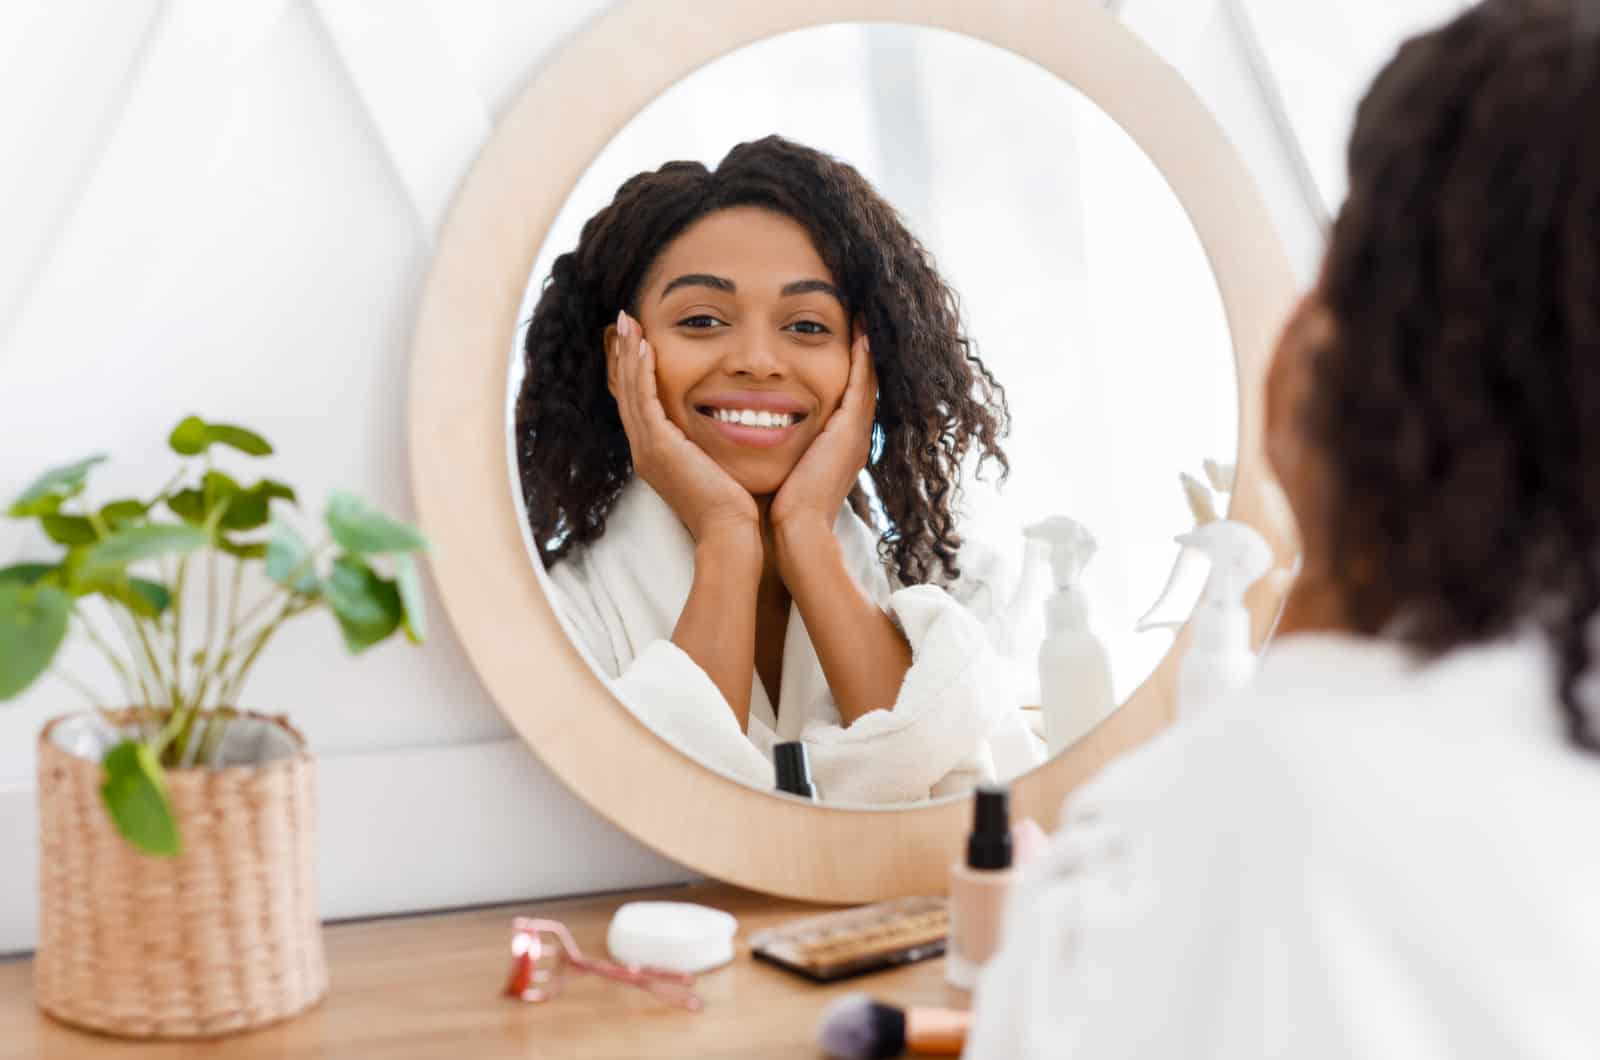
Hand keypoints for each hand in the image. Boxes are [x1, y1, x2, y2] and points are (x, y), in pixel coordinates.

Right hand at [611, 310, 757, 545]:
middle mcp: (645, 451)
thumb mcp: (717, 467)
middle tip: (625, 322)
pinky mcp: (658, 447)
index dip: (636, 371)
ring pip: (631, 392)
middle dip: (625, 355)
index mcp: (657, 456)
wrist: (731, 532)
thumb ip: (712, 445)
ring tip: (629, 322)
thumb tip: (729, 425)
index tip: (639, 341)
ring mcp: (647, 450)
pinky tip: (645, 346)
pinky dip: (642, 371)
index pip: (640, 404)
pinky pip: (644, 400)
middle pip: (627, 393)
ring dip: (629, 354)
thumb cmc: (735, 506)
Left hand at [770, 331, 875, 536]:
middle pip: (862, 387)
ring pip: (866, 381)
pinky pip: (862, 385)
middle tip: (859, 321)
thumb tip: (750, 439)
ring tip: (861, 318)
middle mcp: (852, 438)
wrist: (797, 531)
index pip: (845, 401)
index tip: (840, 342)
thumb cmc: (781, 511)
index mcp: (838, 448)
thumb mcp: (782, 474)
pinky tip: (860, 332)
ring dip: (865, 349)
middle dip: (861, 355)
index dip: (846, 372)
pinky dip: (863, 358)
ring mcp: (856, 435)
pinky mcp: (850, 431)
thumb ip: (777, 455)